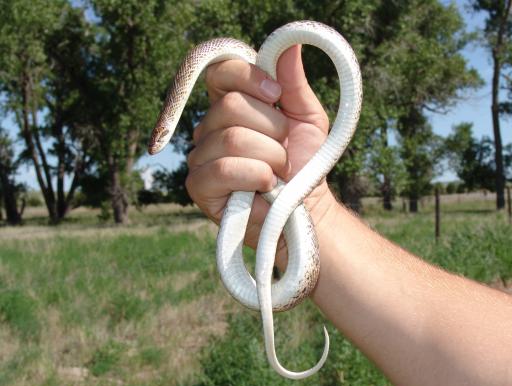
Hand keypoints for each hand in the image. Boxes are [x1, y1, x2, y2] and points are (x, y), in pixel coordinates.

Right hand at [186, 45, 338, 261]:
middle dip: (272, 130)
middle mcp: (209, 128)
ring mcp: (200, 157)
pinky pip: (224, 168)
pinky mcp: (198, 187)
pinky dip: (256, 177)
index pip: (220, 72)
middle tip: (285, 151)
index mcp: (231, 106)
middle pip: (230, 106)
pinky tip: (266, 188)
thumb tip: (288, 44)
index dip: (247, 77)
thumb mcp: (307, 119)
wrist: (306, 210)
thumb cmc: (305, 165)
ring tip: (279, 173)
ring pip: (232, 139)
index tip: (277, 95)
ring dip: (271, 158)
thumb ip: (294, 84)